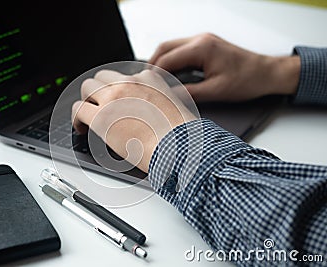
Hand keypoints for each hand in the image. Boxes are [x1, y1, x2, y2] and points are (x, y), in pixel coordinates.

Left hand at [72, 69, 195, 172]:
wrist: (179, 148)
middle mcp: (129, 83)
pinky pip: (79, 109)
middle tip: (99, 107)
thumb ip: (157, 98)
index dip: (116, 90)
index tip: (114, 101)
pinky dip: (77, 118)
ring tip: (89, 116)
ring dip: (87, 101)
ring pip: (87, 88)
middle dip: (98, 92)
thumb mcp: (173, 105)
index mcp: (148, 78)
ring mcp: (113, 98)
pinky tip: (82, 127)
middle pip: (101, 77)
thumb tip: (145, 109)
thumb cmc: (180, 135)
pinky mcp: (101, 117)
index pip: (123, 76)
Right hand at [149, 33, 299, 101]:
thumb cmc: (248, 79)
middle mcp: (201, 40)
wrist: (267, 73)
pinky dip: (172, 61)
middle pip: (165, 48)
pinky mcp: (205, 45)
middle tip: (146, 82)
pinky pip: (181, 50)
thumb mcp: (216, 91)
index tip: (147, 87)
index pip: (167, 60)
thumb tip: (169, 97)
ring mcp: (203, 41)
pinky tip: (170, 74)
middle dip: (152, 65)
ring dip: (161, 62)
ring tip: (156, 80)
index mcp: (202, 48)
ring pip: (171, 47)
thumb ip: (189, 93)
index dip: (154, 75)